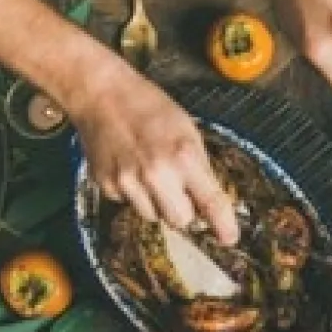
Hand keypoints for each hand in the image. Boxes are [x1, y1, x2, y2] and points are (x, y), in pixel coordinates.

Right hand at [64, 70, 239, 245]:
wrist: (101, 94)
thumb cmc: (149, 107)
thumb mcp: (187, 131)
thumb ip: (199, 167)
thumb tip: (209, 202)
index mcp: (183, 156)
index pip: (210, 202)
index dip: (223, 225)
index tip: (229, 238)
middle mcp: (156, 174)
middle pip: (180, 221)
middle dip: (184, 210)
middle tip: (179, 189)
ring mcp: (128, 183)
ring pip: (153, 217)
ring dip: (157, 203)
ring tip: (150, 172)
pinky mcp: (107, 186)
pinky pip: (129, 204)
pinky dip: (134, 193)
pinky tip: (130, 168)